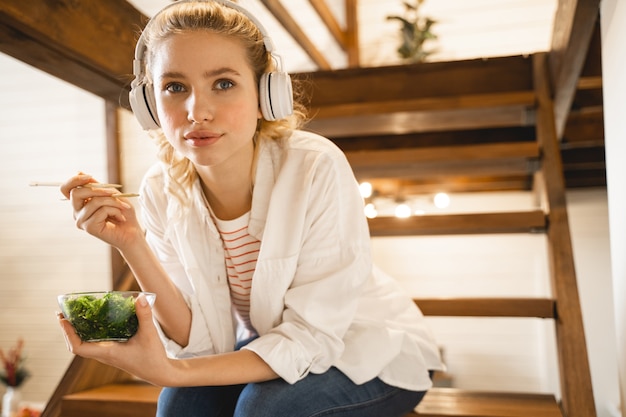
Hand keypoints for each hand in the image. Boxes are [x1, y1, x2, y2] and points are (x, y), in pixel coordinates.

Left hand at [58, 294, 174, 386]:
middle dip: (68, 330)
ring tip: (74, 314)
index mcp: (108, 353)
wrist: (159, 372)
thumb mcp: (149, 334)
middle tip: (63, 313)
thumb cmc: (153, 357)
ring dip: (77, 330)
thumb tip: (139, 297)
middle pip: (77, 345)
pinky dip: (90, 331)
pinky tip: (94, 320)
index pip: (78, 348)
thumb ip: (144, 315)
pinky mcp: (114, 351)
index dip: (68, 333)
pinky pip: (95, 342)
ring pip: (85, 343)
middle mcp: (104, 354)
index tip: (63, 319)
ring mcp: (108, 353)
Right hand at [59, 174, 142, 249]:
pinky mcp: (89, 227)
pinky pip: (102, 211)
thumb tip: (79, 172)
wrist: (132, 232)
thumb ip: (97, 186)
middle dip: (98, 190)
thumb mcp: (112, 194)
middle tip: (113, 192)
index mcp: (80, 203)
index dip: (74, 180)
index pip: (66, 189)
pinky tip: (120, 218)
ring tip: (123, 207)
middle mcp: (77, 212)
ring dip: (113, 201)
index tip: (90, 176)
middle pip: (76, 193)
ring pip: (94, 201)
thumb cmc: (123, 213)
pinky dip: (115, 210)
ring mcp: (81, 221)